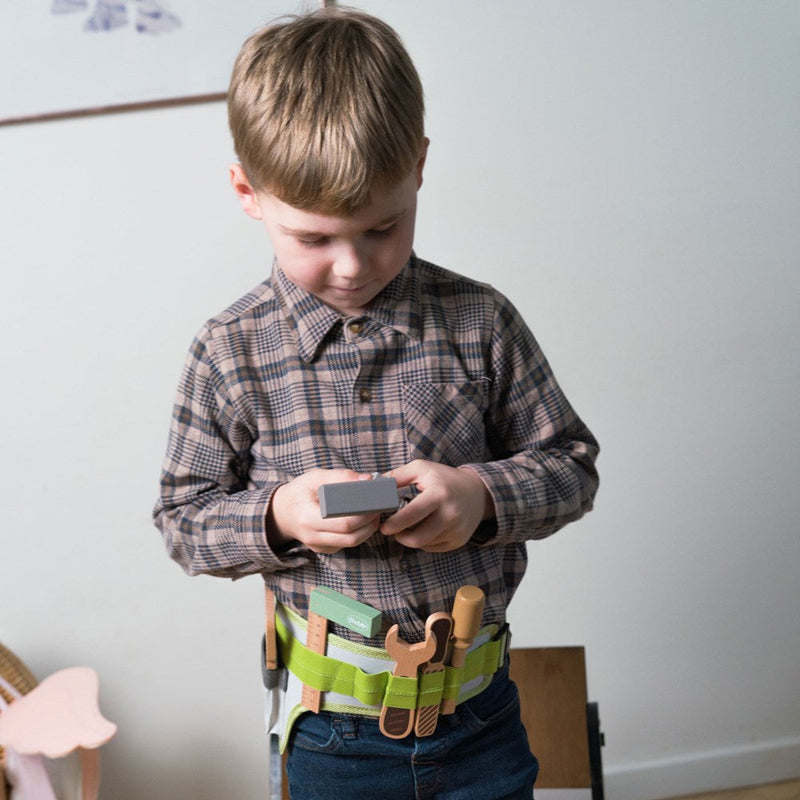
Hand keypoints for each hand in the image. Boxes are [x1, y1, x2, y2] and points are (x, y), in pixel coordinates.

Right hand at [268, 469, 380, 554]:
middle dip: (370, 522)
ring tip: (374, 511)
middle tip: (379, 506)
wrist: (282, 513)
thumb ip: (341, 477)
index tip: (375, 500)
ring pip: (352, 542)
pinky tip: (363, 518)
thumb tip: (368, 480)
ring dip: (368, 528)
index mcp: (308, 518)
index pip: (344, 522)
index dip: (364, 513)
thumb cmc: (299, 492)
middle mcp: (312, 537)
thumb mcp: (315, 477)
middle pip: (351, 536)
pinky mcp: (325, 549)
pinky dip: (359, 532)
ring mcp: (319, 547)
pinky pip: (347, 543)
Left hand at [379, 461, 493, 552]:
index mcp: (439, 494)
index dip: (394, 524)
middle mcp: (451, 514)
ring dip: (410, 538)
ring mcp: (457, 529)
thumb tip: (374, 484)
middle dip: (399, 537)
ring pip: (424, 544)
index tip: (383, 526)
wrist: (477, 492)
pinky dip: (423, 541)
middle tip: (391, 530)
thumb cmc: (444, 478)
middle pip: (417, 538)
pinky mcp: (459, 540)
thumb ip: (397, 475)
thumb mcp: (421, 468)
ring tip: (406, 527)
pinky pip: (433, 548)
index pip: (411, 515)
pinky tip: (422, 529)